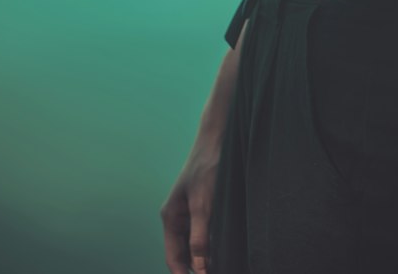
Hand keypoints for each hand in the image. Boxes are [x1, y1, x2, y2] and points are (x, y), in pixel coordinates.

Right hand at [160, 139, 220, 273]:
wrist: (219, 137)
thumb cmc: (208, 165)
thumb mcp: (203, 203)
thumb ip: (200, 236)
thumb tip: (200, 268)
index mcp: (171, 218)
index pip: (173, 258)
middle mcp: (179, 218)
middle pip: (184, 255)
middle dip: (196, 268)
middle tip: (216, 272)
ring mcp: (192, 213)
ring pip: (196, 245)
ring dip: (206, 258)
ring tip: (222, 266)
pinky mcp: (206, 207)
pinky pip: (207, 233)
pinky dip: (214, 245)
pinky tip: (226, 250)